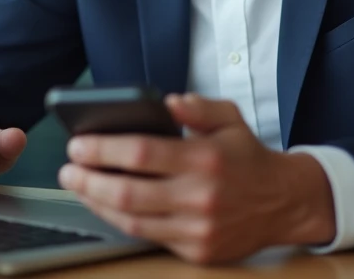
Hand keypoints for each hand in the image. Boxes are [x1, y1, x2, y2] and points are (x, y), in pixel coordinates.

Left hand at [57, 93, 334, 263]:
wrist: (285, 203)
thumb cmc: (249, 157)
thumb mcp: (229, 118)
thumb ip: (197, 105)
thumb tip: (166, 102)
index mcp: (205, 158)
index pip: (141, 153)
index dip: (102, 149)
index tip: (77, 143)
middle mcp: (200, 196)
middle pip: (128, 191)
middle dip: (88, 179)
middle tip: (67, 168)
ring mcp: (198, 228)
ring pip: (132, 220)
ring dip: (96, 202)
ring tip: (78, 186)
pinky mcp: (198, 251)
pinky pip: (148, 236)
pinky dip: (120, 221)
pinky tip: (105, 205)